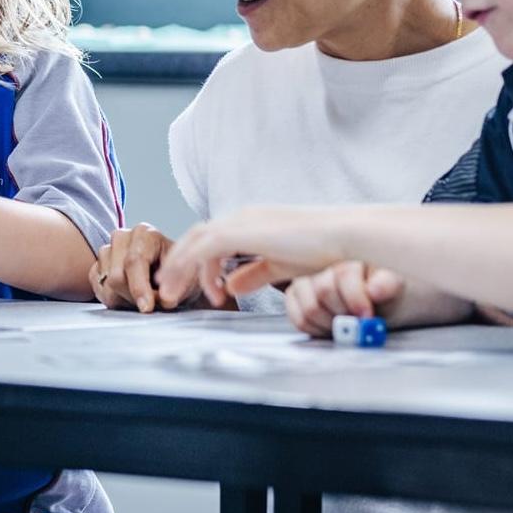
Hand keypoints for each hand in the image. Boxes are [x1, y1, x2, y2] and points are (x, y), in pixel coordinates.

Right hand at [90, 224, 193, 312]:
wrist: (170, 276)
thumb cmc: (179, 272)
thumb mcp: (186, 278)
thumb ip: (176, 287)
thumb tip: (165, 299)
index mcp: (145, 233)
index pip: (134, 261)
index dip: (140, 287)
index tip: (147, 307)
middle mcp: (122, 237)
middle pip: (117, 277)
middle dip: (134, 297)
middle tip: (152, 304)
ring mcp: (106, 251)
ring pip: (107, 286)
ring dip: (125, 300)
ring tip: (143, 297)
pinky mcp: (96, 267)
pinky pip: (99, 291)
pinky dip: (115, 300)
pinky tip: (130, 296)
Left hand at [156, 206, 353, 308]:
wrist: (344, 238)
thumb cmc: (321, 251)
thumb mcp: (280, 265)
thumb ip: (255, 273)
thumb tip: (231, 284)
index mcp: (250, 221)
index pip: (210, 237)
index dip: (195, 262)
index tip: (199, 290)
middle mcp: (241, 217)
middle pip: (195, 237)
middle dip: (178, 264)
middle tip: (168, 290)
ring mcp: (241, 222)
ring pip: (195, 242)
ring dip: (180, 268)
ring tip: (174, 295)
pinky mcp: (242, 232)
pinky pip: (205, 248)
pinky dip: (193, 267)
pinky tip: (202, 291)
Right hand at [284, 261, 405, 337]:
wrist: (377, 307)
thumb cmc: (385, 296)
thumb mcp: (394, 289)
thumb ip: (386, 285)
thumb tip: (374, 290)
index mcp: (350, 258)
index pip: (343, 274)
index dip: (356, 298)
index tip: (367, 315)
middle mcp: (324, 266)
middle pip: (324, 291)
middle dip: (344, 314)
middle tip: (357, 324)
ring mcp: (306, 281)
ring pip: (310, 308)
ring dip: (331, 324)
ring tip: (346, 327)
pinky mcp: (295, 297)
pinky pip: (298, 317)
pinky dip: (316, 329)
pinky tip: (330, 328)